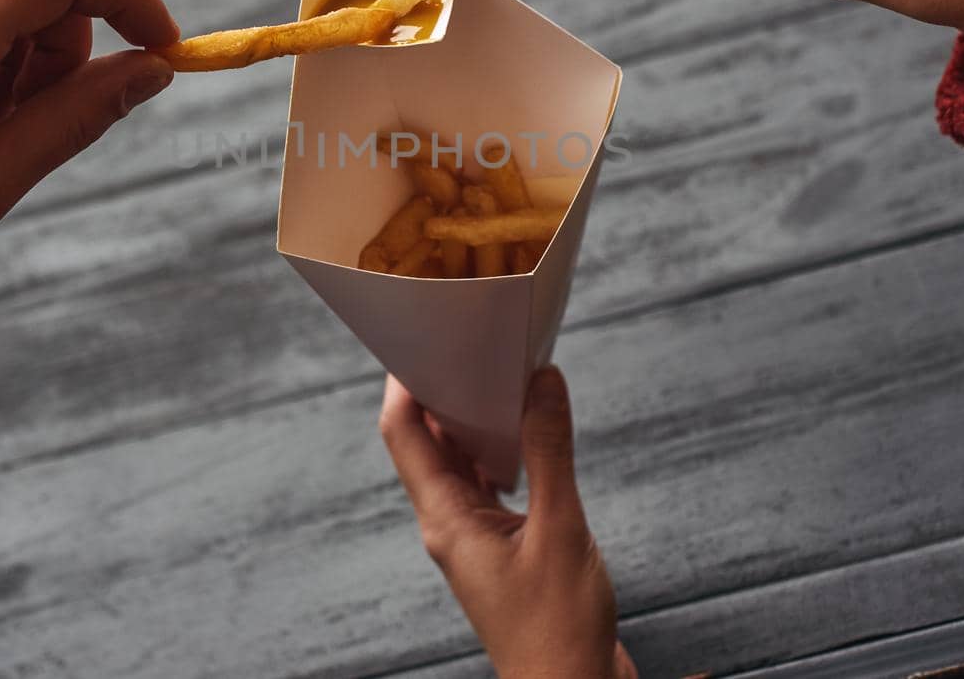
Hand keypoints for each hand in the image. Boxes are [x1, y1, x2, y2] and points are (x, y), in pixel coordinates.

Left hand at [380, 367, 636, 678]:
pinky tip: (532, 434)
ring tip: (505, 374)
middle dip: (445, 391)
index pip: (404, 435)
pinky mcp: (506, 551)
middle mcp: (451, 526)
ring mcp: (476, 539)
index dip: (404, 383)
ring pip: (462, 463)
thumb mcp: (559, 529)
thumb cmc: (558, 628)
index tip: (419, 335)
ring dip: (478, 420)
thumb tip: (542, 380)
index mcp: (446, 520)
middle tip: (470, 341)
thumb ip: (548, 452)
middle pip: (430, 443)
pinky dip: (505, 452)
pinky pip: (491, 486)